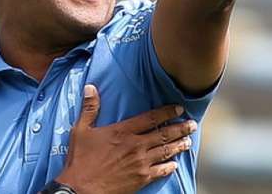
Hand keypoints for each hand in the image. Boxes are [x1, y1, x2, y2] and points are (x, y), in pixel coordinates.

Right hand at [53, 84, 196, 193]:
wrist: (80, 189)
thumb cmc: (80, 160)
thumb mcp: (80, 130)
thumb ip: (89, 109)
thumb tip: (90, 87)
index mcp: (123, 131)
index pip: (150, 118)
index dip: (167, 113)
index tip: (179, 109)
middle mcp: (136, 145)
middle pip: (163, 134)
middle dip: (180, 129)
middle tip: (192, 125)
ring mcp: (140, 163)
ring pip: (165, 151)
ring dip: (178, 146)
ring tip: (188, 141)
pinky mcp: (141, 179)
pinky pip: (160, 171)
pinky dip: (169, 167)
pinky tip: (174, 164)